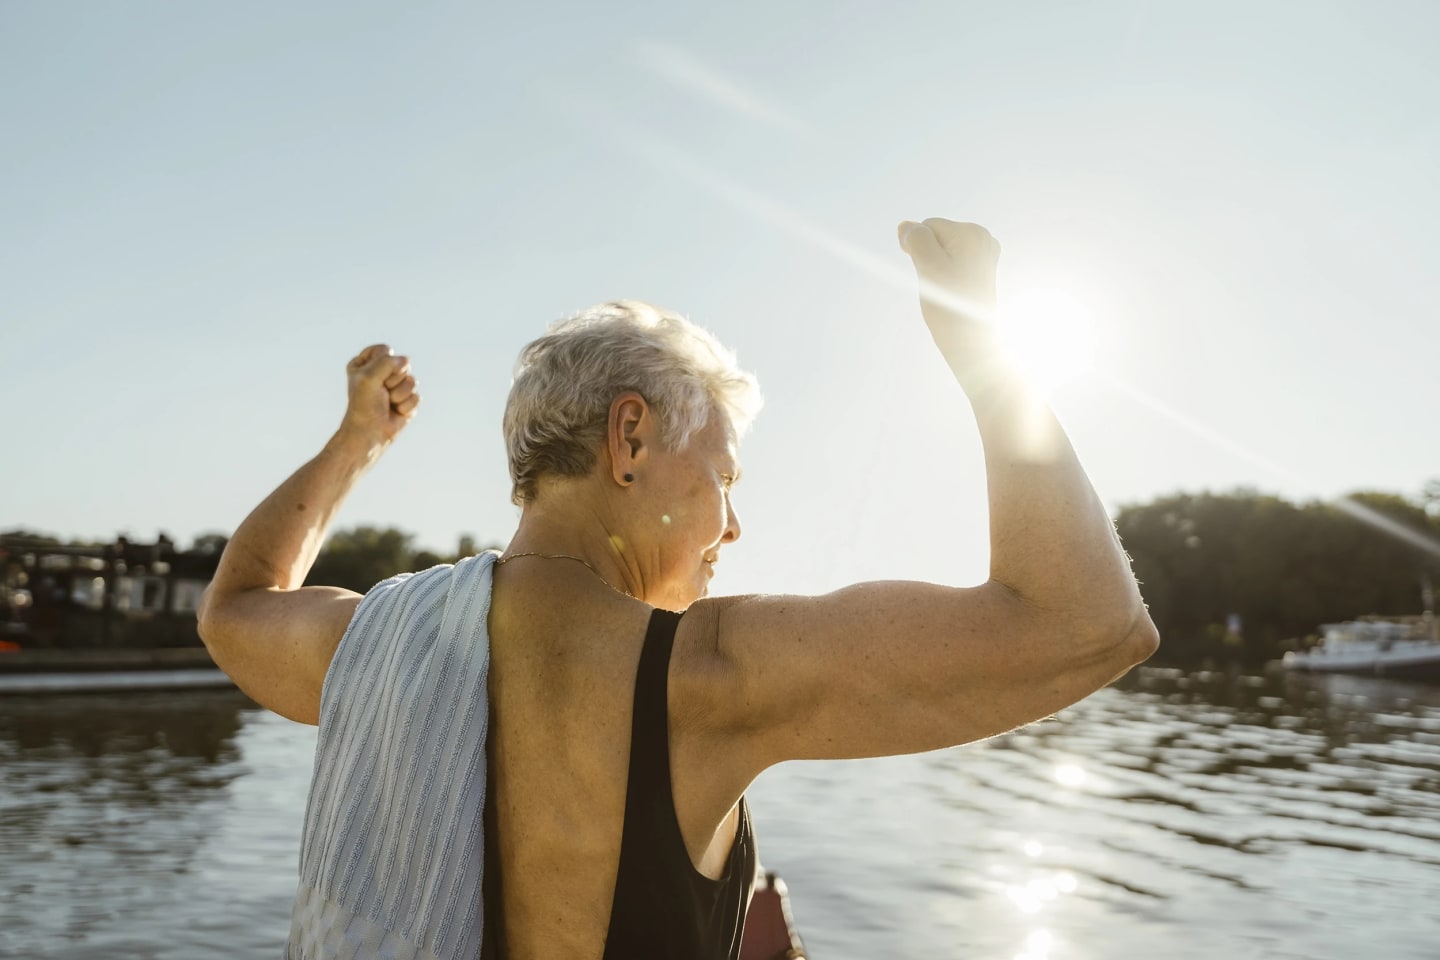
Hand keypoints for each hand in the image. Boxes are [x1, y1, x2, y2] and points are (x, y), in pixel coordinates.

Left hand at [336, 344, 419, 450]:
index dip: (383, 363)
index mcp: (366, 363)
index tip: (372, 378)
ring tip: (388, 403)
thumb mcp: (369, 377)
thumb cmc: (364, 405)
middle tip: (381, 392)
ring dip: (400, 394)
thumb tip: (406, 361)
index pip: (384, 350)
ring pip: (411, 380)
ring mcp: (396, 386)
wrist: (370, 432)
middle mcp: (381, 373)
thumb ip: (387, 362)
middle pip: (401, 363)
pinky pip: (416, 396)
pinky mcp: (408, 400)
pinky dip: (406, 406)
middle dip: (393, 380)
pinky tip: (395, 411)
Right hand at [898, 218, 1001, 364]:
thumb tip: (905, 225)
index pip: (927, 227)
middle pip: (936, 237)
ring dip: (936, 268)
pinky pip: (952, 263)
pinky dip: (946, 275)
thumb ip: (915, 239)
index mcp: (973, 232)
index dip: (919, 251)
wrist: (970, 342)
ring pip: (941, 251)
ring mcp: (985, 254)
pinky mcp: (982, 269)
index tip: (933, 275)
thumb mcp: (927, 266)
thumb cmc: (949, 306)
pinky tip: (954, 291)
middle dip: (929, 258)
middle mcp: (983, 238)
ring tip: (947, 290)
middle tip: (940, 285)